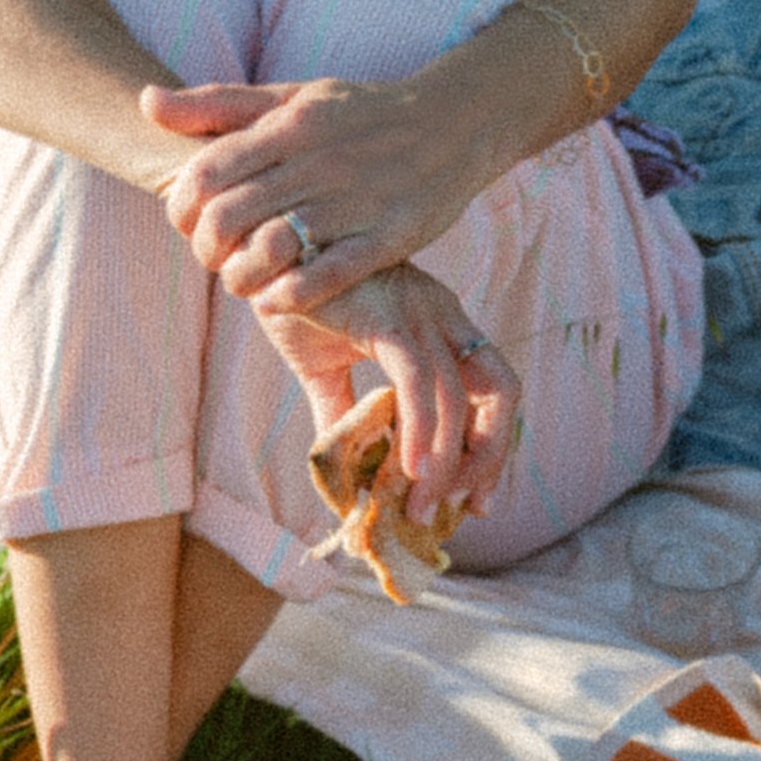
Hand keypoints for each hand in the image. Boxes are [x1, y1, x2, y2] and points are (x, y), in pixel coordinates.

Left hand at [144, 71, 492, 310]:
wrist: (452, 123)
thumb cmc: (359, 114)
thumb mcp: (290, 97)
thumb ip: (218, 105)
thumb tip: (146, 102)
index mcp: (288, 125)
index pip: (206, 174)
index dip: (181, 209)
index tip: (188, 223)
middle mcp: (318, 160)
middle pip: (230, 217)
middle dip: (206, 250)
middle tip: (212, 261)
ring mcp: (354, 200)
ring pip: (272, 249)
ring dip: (242, 278)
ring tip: (242, 282)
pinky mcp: (387, 237)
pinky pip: (325, 277)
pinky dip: (289, 295)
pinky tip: (276, 300)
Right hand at [256, 262, 517, 524]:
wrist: (259, 251)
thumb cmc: (293, 298)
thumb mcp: (323, 366)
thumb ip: (341, 414)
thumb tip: (342, 470)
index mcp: (439, 323)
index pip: (492, 390)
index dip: (492, 447)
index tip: (474, 499)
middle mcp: (442, 315)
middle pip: (501, 391)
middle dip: (491, 456)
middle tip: (464, 507)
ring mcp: (420, 313)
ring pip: (459, 398)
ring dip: (444, 463)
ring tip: (420, 509)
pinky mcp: (389, 317)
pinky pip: (419, 383)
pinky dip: (420, 433)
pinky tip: (406, 473)